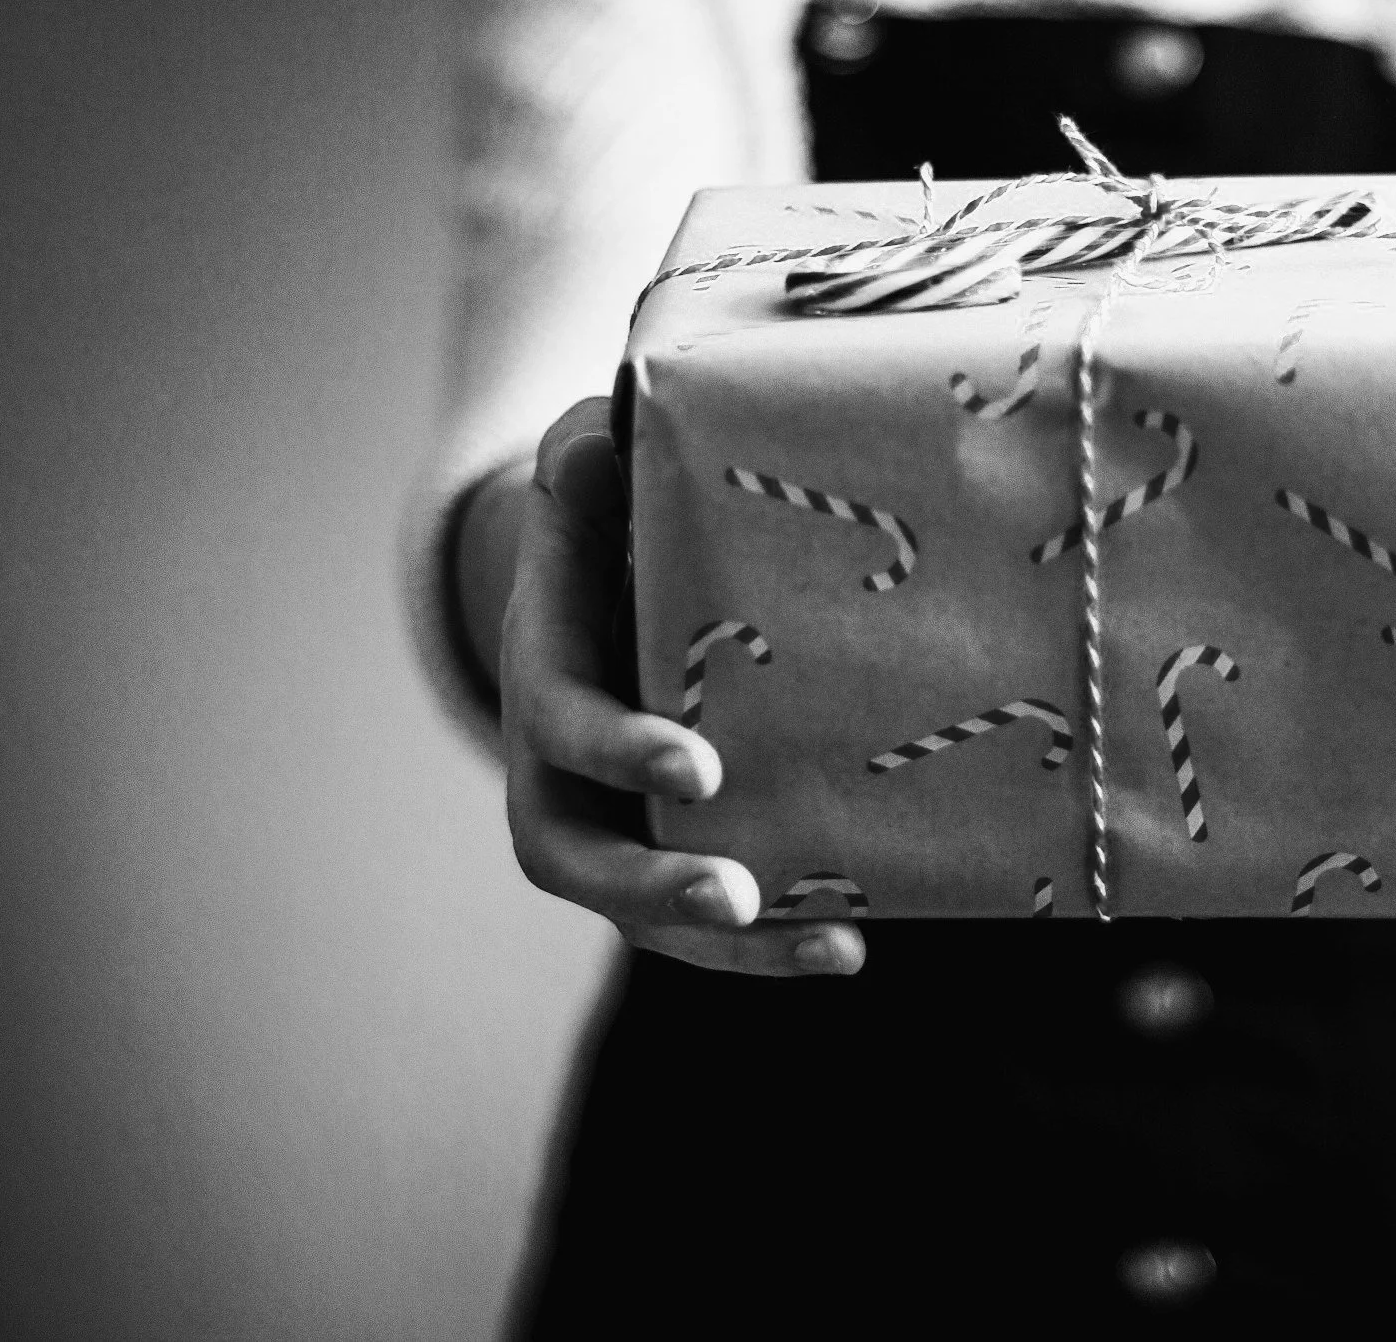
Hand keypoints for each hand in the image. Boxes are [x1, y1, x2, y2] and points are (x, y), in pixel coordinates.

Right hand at [499, 397, 864, 976]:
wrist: (610, 562)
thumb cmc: (613, 505)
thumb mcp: (595, 461)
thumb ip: (592, 457)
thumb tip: (590, 450)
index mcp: (544, 667)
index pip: (562, 725)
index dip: (620, 750)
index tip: (701, 764)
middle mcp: (558, 762)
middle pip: (573, 855)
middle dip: (650, 885)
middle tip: (736, 893)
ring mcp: (609, 814)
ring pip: (639, 909)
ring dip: (730, 944)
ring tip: (834, 946)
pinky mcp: (667, 841)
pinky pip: (703, 915)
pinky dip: (770, 942)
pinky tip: (851, 940)